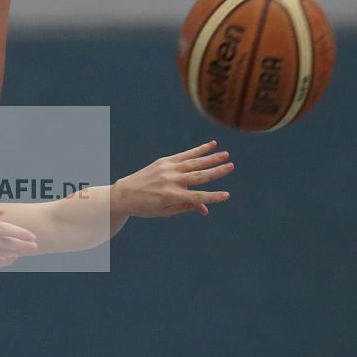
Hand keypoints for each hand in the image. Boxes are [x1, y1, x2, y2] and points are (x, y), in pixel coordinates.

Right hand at [0, 205, 37, 271]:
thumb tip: (2, 211)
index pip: (0, 228)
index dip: (18, 232)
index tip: (32, 236)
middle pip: (2, 242)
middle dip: (21, 244)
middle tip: (34, 246)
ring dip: (15, 252)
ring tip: (25, 250)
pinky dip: (4, 261)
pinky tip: (13, 257)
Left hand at [112, 140, 233, 217]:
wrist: (124, 194)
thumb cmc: (146, 207)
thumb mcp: (165, 212)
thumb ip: (185, 207)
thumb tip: (205, 208)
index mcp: (170, 196)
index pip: (196, 197)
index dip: (212, 197)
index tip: (226, 195)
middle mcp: (170, 181)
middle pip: (198, 176)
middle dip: (216, 172)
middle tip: (232, 166)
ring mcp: (167, 169)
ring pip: (193, 162)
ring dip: (211, 158)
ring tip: (226, 155)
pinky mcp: (164, 161)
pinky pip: (185, 154)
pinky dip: (198, 150)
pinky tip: (211, 145)